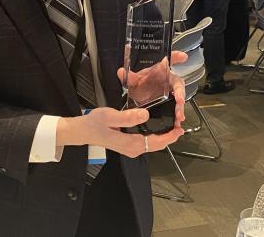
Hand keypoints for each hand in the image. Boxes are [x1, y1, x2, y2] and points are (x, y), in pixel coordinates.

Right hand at [55, 51, 187, 157]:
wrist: (83, 131)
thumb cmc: (94, 123)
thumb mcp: (110, 116)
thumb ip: (128, 117)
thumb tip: (145, 114)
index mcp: (131, 143)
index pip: (156, 142)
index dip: (169, 136)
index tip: (179, 128)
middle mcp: (133, 149)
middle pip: (157, 145)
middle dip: (170, 136)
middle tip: (180, 124)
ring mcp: (131, 148)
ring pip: (153, 144)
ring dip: (164, 136)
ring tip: (173, 125)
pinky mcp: (129, 145)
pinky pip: (147, 142)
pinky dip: (156, 136)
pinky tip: (159, 127)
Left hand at [116, 51, 186, 127]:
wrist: (140, 98)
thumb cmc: (141, 85)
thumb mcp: (134, 81)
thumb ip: (129, 77)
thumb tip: (121, 72)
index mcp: (161, 71)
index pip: (169, 60)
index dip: (176, 57)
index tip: (182, 56)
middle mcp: (168, 81)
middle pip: (178, 84)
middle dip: (180, 92)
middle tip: (179, 99)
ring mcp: (171, 93)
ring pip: (179, 98)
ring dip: (180, 107)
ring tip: (179, 116)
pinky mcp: (170, 104)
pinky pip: (176, 110)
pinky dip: (177, 117)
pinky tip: (176, 123)